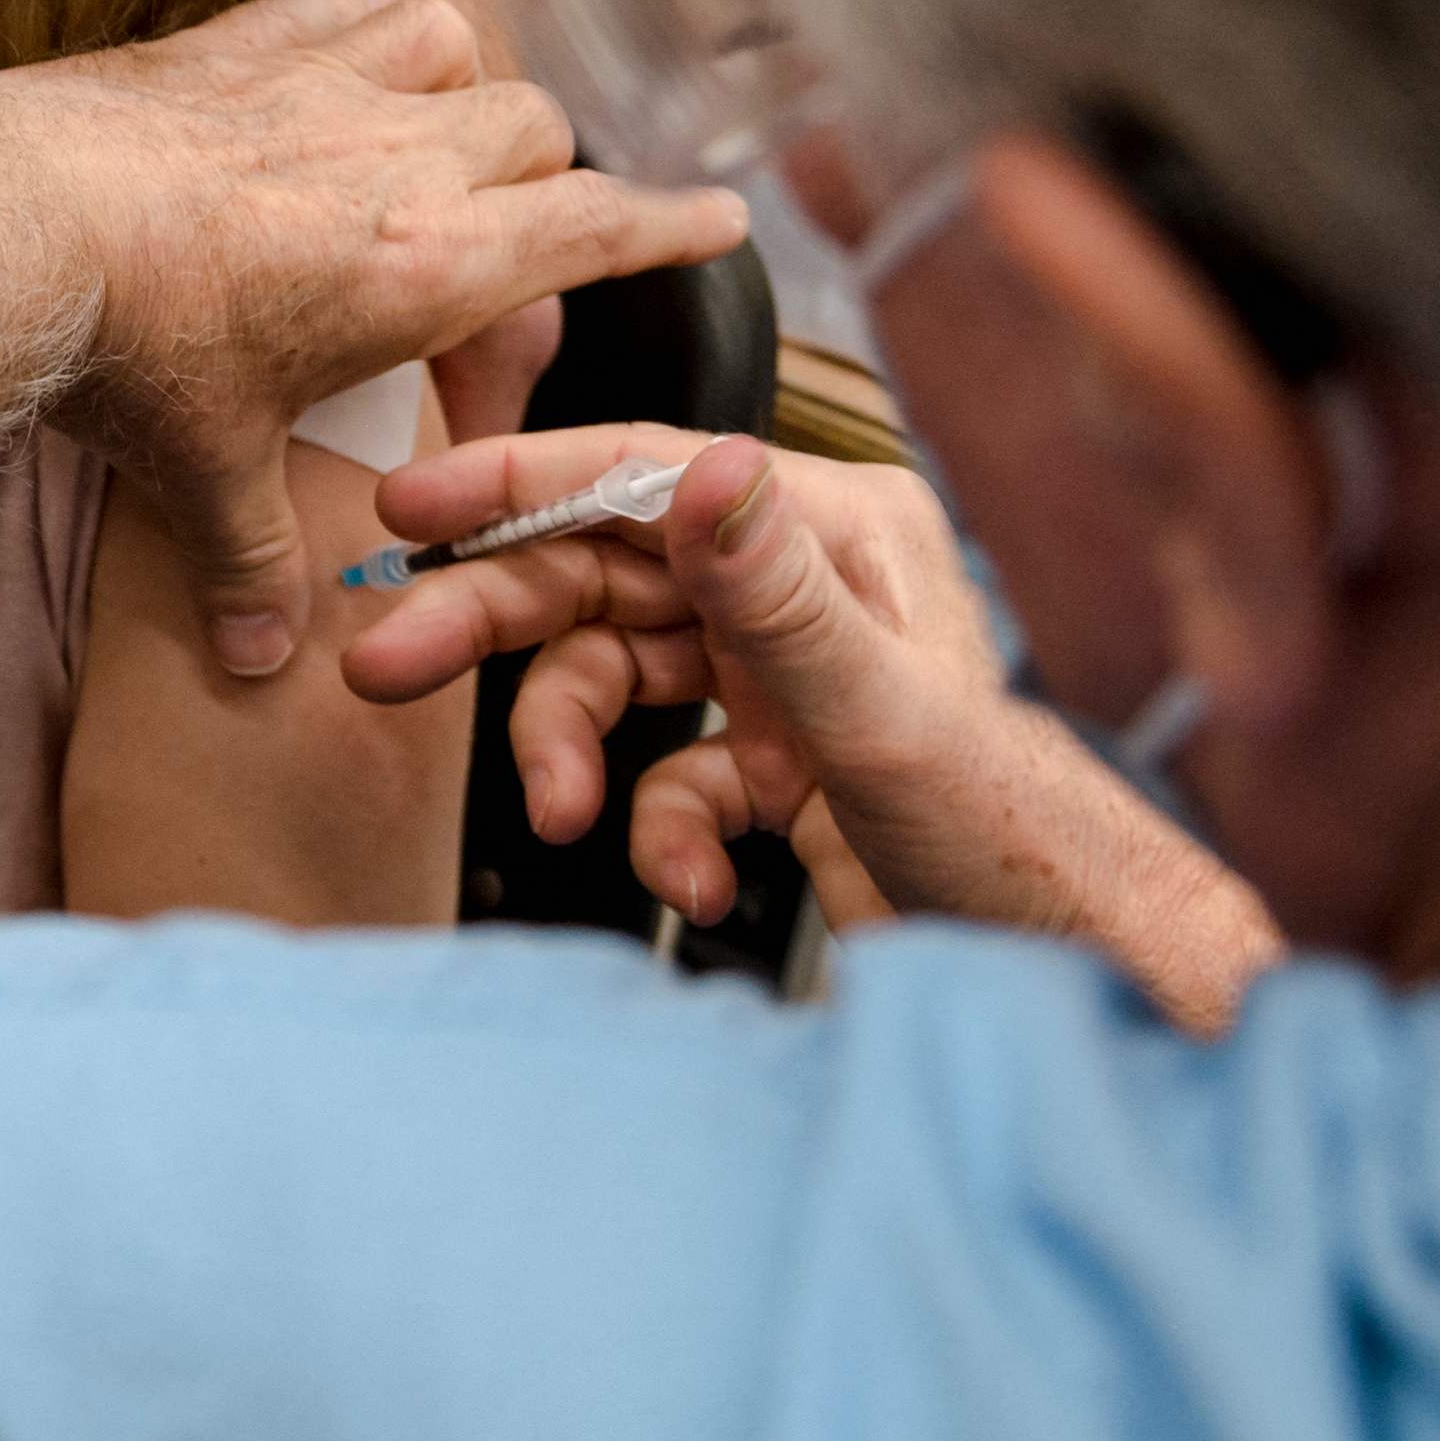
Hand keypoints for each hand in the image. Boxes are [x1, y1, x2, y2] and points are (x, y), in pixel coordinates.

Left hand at [0, 0, 744, 681]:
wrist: (7, 224)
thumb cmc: (127, 347)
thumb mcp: (202, 472)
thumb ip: (247, 560)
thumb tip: (254, 657)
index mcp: (429, 265)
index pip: (593, 231)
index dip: (666, 229)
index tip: (717, 219)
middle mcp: (403, 158)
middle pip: (536, 138)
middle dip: (540, 188)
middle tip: (489, 261)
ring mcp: (326, 80)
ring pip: (458, 50)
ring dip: (459, 92)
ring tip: (420, 148)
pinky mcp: (244, 37)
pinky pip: (351, 1)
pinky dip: (366, 28)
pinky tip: (335, 63)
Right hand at [344, 430, 1272, 1023]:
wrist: (1053, 973)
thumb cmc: (1007, 837)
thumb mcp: (879, 712)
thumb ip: (775, 593)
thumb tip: (706, 467)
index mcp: (837, 529)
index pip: (650, 475)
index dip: (519, 482)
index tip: (413, 500)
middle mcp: (797, 585)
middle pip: (602, 578)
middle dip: (495, 629)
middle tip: (385, 666)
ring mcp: (775, 674)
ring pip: (613, 681)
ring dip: (576, 757)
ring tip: (572, 822)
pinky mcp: (764, 758)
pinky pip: (663, 778)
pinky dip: (660, 835)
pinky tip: (702, 884)